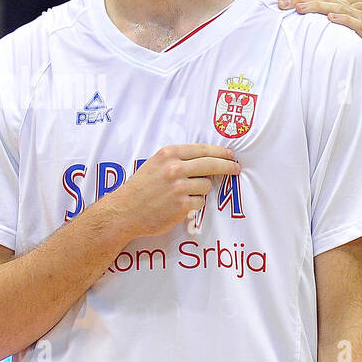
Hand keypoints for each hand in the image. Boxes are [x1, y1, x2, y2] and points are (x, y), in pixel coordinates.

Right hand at [101, 144, 239, 241]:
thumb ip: (178, 159)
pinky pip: (200, 202)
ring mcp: (179, 187)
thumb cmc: (141, 188)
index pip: (203, 149)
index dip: (220, 152)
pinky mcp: (182, 205)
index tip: (230, 155)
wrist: (125, 211)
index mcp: (168, 154)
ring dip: (201, 190)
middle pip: (212, 164)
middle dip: (228, 166)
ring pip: (207, 186)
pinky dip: (194, 204)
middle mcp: (175, 168)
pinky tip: (180, 205)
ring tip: (184, 194)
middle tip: (236, 168)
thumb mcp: (155, 164)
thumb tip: (207, 159)